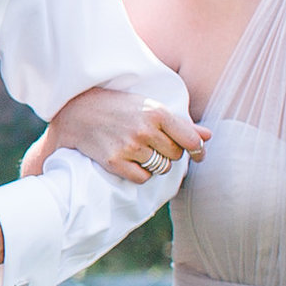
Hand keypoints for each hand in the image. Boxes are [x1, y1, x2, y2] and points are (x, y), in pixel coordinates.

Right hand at [19, 85, 207, 183]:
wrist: (77, 112)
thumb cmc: (118, 107)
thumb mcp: (149, 107)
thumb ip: (181, 124)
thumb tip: (208, 136)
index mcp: (158, 113)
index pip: (191, 140)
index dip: (197, 150)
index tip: (198, 154)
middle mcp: (146, 130)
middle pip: (175, 156)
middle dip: (169, 153)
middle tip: (153, 144)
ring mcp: (130, 147)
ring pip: (161, 168)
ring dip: (155, 164)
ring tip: (139, 150)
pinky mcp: (115, 161)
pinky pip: (142, 178)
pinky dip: (140, 173)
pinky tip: (130, 161)